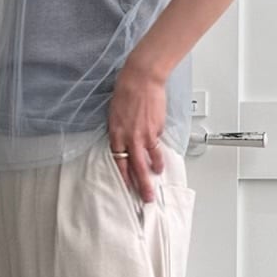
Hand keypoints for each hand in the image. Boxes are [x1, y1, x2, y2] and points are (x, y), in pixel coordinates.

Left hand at [107, 59, 167, 203]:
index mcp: (116, 134)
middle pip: (134, 167)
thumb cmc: (127, 91)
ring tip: (153, 186)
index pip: (117, 161)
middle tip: (144, 198)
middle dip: (139, 185)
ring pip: (148, 161)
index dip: (122, 176)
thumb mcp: (115, 114)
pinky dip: (159, 158)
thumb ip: (121, 131)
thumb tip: (128, 143)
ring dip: (151, 175)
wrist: (141, 79)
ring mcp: (143, 135)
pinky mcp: (156, 130)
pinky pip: (157, 147)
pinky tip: (160, 166)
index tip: (124, 186)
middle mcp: (129, 138)